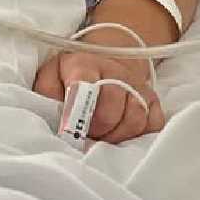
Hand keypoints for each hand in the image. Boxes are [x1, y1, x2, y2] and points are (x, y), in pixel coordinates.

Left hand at [34, 26, 164, 144]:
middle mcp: (115, 71)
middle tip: (86, 135)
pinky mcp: (153, 101)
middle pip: (112, 104)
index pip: (84, 85)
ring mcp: (137, 85)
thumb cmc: (69, 79)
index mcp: (84, 64)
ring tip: (103, 136)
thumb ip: (46, 98)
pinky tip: (123, 134)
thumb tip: (58, 125)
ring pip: (135, 117)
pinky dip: (139, 135)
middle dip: (97, 127)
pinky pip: (153, 123)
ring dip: (117, 135)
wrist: (102, 62)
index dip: (77, 111)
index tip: (70, 130)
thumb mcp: (49, 81)